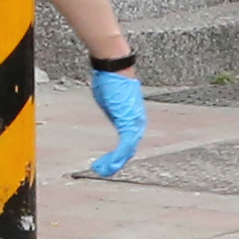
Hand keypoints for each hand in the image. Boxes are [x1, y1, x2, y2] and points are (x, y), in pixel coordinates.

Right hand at [84, 64, 148, 178]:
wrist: (114, 67)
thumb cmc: (110, 79)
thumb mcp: (109, 100)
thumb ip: (111, 111)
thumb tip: (108, 110)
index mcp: (132, 118)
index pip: (129, 142)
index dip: (118, 154)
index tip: (106, 162)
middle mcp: (137, 123)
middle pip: (129, 150)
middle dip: (116, 163)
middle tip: (102, 170)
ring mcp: (135, 123)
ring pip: (127, 151)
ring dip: (114, 163)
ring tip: (101, 170)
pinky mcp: (129, 123)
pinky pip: (125, 147)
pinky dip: (115, 158)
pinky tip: (106, 165)